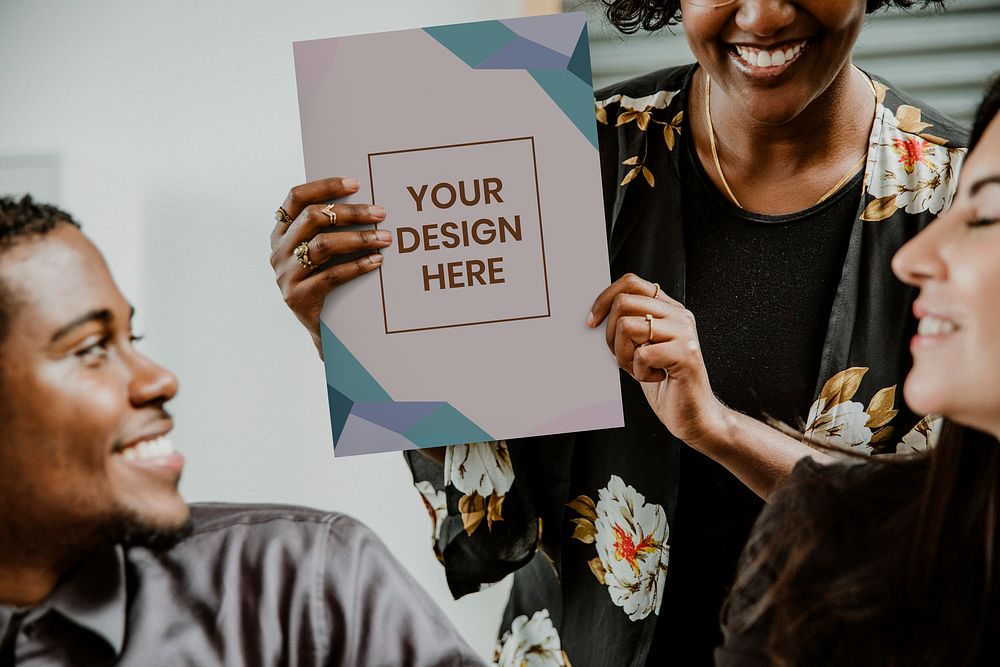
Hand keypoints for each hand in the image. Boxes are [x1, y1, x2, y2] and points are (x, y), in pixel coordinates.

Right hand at [270, 178, 390, 357]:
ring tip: (385, 238)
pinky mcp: (297, 297)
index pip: (296, 197)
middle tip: (381, 213)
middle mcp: (279, 251)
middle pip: (313, 218)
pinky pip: (331, 276)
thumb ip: (330, 228)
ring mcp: (285, 274)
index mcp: (281, 233)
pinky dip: (357, 266)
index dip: (325, 186)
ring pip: (323, 245)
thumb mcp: (320, 252)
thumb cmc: (326, 281)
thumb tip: (368, 203)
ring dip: (359, 238)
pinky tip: (377, 261)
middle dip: (351, 212)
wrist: (321, 329)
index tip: (356, 183)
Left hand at [589, 273, 728, 451]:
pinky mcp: (686, 353)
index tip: (591, 324)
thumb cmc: (664, 383)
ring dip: (623, 355)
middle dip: (610, 335)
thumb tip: (593, 315)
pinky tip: (656, 378)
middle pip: (623, 302)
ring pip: (627, 326)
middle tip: (622, 359)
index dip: (604, 298)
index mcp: (669, 309)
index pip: (631, 282)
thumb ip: (628, 327)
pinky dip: (639, 372)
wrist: (694, 415)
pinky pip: (641, 354)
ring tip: (640, 369)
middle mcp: (679, 315)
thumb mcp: (641, 348)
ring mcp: (684, 332)